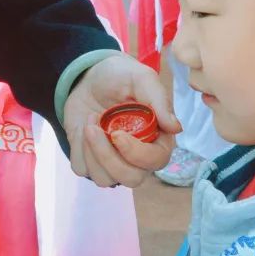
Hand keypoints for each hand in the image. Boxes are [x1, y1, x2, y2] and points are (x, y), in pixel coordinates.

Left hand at [63, 53, 179, 187]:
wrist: (90, 76)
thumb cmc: (121, 77)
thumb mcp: (141, 78)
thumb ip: (159, 99)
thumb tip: (176, 128)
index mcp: (157, 139)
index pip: (155, 161)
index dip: (136, 153)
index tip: (117, 134)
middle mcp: (138, 157)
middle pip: (130, 178)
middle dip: (107, 156)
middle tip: (92, 127)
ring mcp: (113, 160)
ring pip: (104, 179)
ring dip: (90, 150)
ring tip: (90, 119)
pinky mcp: (90, 159)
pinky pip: (82, 169)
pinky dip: (78, 150)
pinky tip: (82, 128)